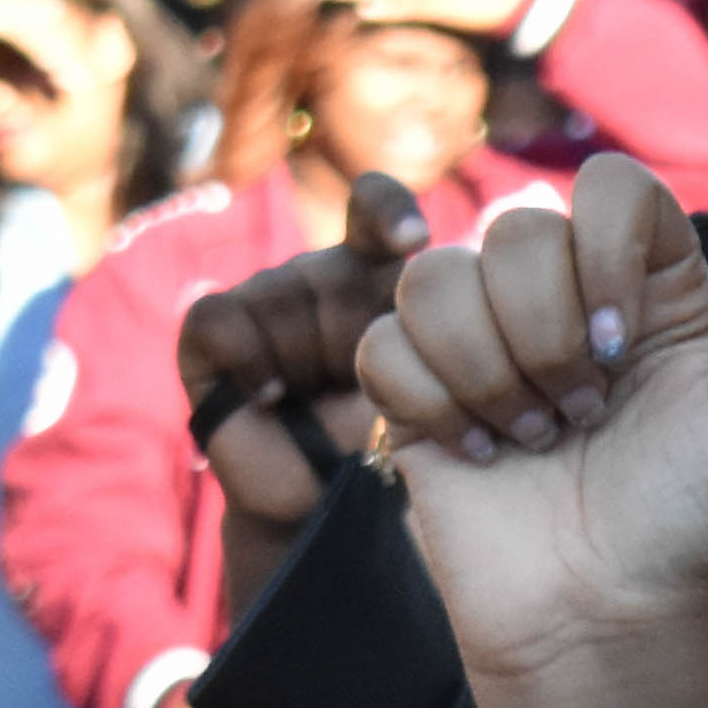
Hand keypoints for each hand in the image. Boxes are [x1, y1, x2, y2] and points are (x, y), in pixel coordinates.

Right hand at [182, 170, 429, 538]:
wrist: (327, 502)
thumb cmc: (394, 441)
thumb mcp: (433, 384)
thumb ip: (452, 333)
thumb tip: (498, 292)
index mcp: (376, 274)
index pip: (373, 206)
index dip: (388, 210)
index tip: (416, 241)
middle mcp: (318, 277)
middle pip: (330, 273)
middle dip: (352, 336)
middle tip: (365, 387)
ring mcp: (262, 301)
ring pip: (280, 297)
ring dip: (304, 360)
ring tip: (315, 400)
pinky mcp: (210, 335)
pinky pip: (221, 317)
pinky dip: (249, 358)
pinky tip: (272, 396)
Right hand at [356, 156, 707, 680]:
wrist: (620, 624)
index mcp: (651, 290)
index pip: (609, 187)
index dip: (606, 254)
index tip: (630, 350)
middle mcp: (565, 305)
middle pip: (515, 230)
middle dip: (551, 337)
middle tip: (588, 418)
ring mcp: (486, 349)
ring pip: (438, 278)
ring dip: (491, 373)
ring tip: (537, 442)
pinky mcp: (418, 400)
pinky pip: (384, 343)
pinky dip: (434, 404)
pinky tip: (481, 456)